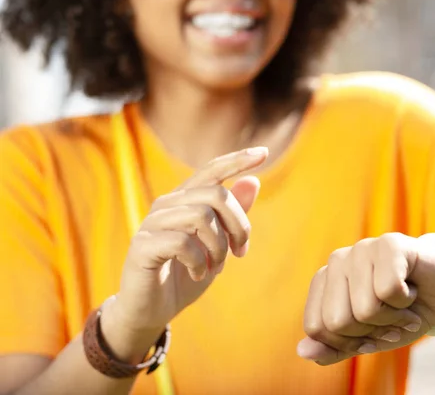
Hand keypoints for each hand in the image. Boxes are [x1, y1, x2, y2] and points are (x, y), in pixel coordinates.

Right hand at [108, 147, 268, 335]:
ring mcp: (152, 223)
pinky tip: (199, 274)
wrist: (151, 310)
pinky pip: (183, 243)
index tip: (264, 152)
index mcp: (185, 200)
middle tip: (240, 252)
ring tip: (216, 267)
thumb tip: (254, 181)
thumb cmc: (185, 275)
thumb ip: (232, 215)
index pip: (212, 170)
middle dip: (239, 225)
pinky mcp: (143, 246)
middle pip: (216, 195)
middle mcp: (167, 205)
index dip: (237, 160)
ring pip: (201, 217)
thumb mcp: (217, 245)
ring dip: (219, 247)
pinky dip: (200, 262)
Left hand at [297, 233, 434, 364]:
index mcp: (324, 281)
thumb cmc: (402, 314)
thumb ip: (335, 346)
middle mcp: (337, 261)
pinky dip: (407, 302)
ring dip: (393, 319)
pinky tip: (413, 289)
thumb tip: (303, 351)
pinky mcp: (390, 243)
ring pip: (365, 310)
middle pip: (338, 322)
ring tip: (403, 304)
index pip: (317, 328)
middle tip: (391, 318)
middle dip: (371, 332)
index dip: (349, 341)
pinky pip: (388, 291)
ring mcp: (362, 248)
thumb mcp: (367, 338)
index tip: (371, 331)